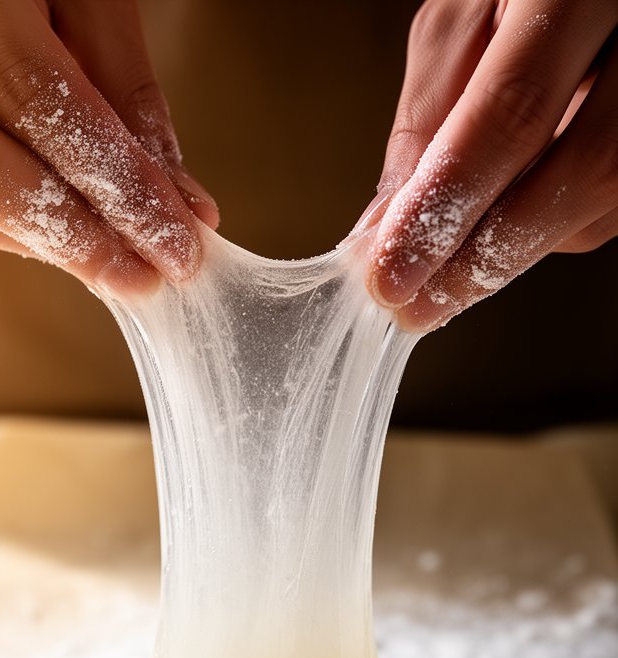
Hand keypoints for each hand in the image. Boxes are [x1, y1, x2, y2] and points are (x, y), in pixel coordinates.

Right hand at [0, 0, 218, 297]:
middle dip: (69, 233)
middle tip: (145, 277)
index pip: (31, 97)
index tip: (177, 245)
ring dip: (34, 240)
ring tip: (111, 260)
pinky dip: (0, 224)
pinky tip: (59, 232)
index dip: (111, 184)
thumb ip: (124, 86)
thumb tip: (180, 204)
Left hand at [358, 0, 617, 330]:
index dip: (449, 204)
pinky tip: (503, 222)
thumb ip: (427, 116)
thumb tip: (387, 227)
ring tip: (443, 271)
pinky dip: (548, 225)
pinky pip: (613, 204)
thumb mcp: (461, 18)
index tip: (391, 273)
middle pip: (581, 172)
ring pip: (602, 200)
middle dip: (483, 258)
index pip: (515, 112)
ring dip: (511, 250)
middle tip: (413, 306)